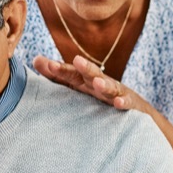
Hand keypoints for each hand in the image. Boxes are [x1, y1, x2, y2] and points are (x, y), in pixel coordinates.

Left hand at [31, 54, 148, 113]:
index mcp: (85, 82)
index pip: (71, 74)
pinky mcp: (131, 106)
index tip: (46, 65)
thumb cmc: (100, 99)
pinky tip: (119, 103)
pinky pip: (127, 104)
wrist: (136, 113)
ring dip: (104, 85)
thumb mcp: (79, 87)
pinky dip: (123, 103)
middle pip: (92, 75)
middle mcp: (100, 85)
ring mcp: (117, 94)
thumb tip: (36, 59)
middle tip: (77, 60)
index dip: (60, 70)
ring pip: (110, 88)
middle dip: (85, 68)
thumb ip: (57, 76)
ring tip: (97, 83)